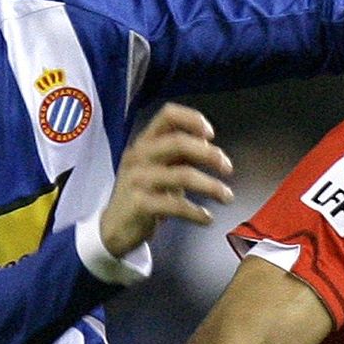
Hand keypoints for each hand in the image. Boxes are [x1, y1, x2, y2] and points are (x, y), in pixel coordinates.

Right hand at [99, 103, 233, 257]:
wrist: (114, 228)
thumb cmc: (143, 193)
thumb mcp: (158, 167)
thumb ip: (179, 153)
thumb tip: (209, 144)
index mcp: (145, 142)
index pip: (167, 115)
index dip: (192, 119)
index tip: (211, 134)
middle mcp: (139, 156)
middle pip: (178, 142)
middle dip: (209, 154)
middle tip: (228, 168)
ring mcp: (138, 180)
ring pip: (182, 175)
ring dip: (211, 186)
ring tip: (227, 197)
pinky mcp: (140, 204)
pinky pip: (177, 206)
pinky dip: (197, 213)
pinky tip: (208, 218)